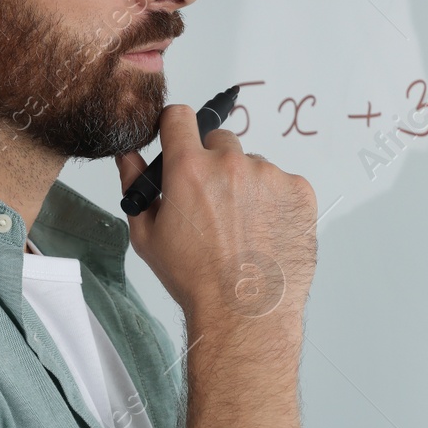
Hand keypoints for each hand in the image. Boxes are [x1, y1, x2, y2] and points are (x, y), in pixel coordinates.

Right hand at [116, 104, 316, 338]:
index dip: (176, 126)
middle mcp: (231, 163)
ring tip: (243, 227)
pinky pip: (283, 183)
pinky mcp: (299, 190)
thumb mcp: (148, 235)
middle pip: (220, 141)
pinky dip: (275, 201)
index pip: (180, 117)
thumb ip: (135, 186)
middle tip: (214, 202)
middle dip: (214, 163)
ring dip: (247, 184)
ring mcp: (269, 175)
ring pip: (254, 165)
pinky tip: (265, 230)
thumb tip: (128, 157)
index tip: (179, 138)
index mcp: (189, 169)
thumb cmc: (195, 279)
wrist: (245, 311)